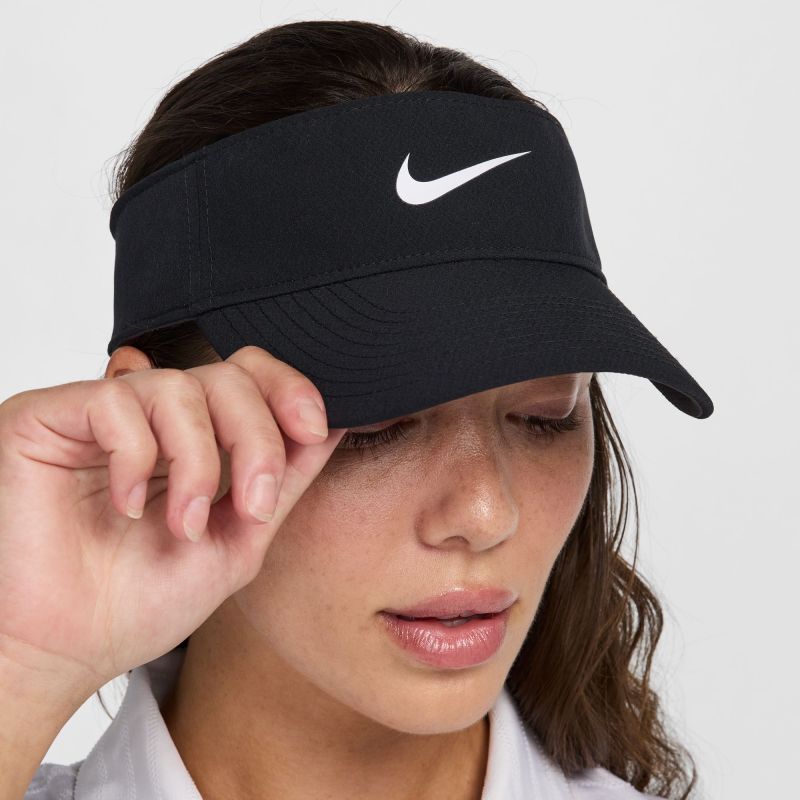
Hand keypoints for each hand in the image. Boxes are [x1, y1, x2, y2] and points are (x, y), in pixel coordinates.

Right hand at [0, 345, 346, 698]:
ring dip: (198, 462)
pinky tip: (126, 505)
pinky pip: (115, 402)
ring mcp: (102, 415)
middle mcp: (152, 419)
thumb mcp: (239, 540)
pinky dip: (136, 457)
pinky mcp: (49, 416)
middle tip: (249, 505)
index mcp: (196, 440)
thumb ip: (282, 482)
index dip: (288, 389)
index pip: (249, 375)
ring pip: (178, 387)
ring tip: (182, 524)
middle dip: (256, 439)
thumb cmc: (142, 602)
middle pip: (228, 375)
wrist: (66, 652)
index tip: (312, 428)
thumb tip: (330, 429)